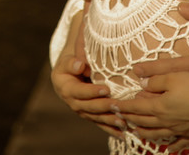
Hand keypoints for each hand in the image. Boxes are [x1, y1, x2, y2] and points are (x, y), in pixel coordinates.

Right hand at [50, 9, 122, 137]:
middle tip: (119, 106)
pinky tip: (124, 133)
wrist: (70, 69)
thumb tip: (80, 65)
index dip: (92, 92)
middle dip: (104, 108)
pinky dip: (111, 128)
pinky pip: (100, 122)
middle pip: (88, 107)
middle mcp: (71, 101)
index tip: (106, 89)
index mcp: (64, 87)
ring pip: (95, 117)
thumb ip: (72, 61)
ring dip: (109, 121)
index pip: (79, 91)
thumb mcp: (68, 57)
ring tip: (123, 122)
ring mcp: (81, 109)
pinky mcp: (89, 114)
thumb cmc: (72, 59)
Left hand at [113, 70, 188, 149]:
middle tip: (119, 118)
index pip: (136, 107)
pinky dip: (170, 146)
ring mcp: (178, 130)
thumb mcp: (173, 76)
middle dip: (129, 119)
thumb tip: (141, 83)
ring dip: (143, 133)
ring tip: (135, 132)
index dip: (123, 107)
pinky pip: (177, 143)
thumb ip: (155, 80)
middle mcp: (166, 121)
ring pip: (156, 135)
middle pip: (143, 122)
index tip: (112, 106)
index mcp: (159, 107)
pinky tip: (168, 149)